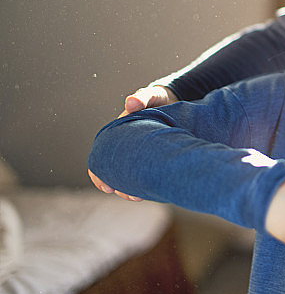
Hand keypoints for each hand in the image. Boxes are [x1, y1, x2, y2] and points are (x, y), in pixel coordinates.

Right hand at [88, 85, 177, 199]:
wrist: (176, 101)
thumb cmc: (159, 98)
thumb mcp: (152, 96)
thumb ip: (142, 98)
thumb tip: (131, 103)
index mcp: (119, 133)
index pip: (102, 156)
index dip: (100, 174)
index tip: (107, 187)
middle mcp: (126, 145)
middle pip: (115, 171)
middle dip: (120, 186)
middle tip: (130, 196)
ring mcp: (140, 152)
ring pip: (131, 175)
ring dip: (133, 188)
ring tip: (140, 197)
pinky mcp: (154, 156)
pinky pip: (146, 172)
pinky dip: (147, 183)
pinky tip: (154, 190)